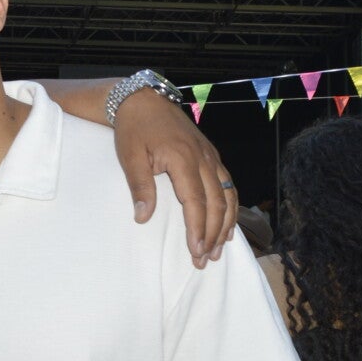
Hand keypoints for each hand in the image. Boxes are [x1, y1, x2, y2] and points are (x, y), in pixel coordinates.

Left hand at [112, 89, 235, 267]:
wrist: (143, 100)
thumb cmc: (134, 129)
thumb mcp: (130, 157)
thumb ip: (140, 187)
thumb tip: (143, 218)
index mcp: (183, 159)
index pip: (196, 202)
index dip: (198, 229)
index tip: (196, 252)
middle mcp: (203, 158)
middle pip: (216, 203)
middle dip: (212, 234)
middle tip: (205, 260)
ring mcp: (211, 156)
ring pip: (228, 195)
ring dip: (225, 224)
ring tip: (219, 250)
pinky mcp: (212, 155)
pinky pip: (228, 184)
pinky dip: (231, 207)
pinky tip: (228, 224)